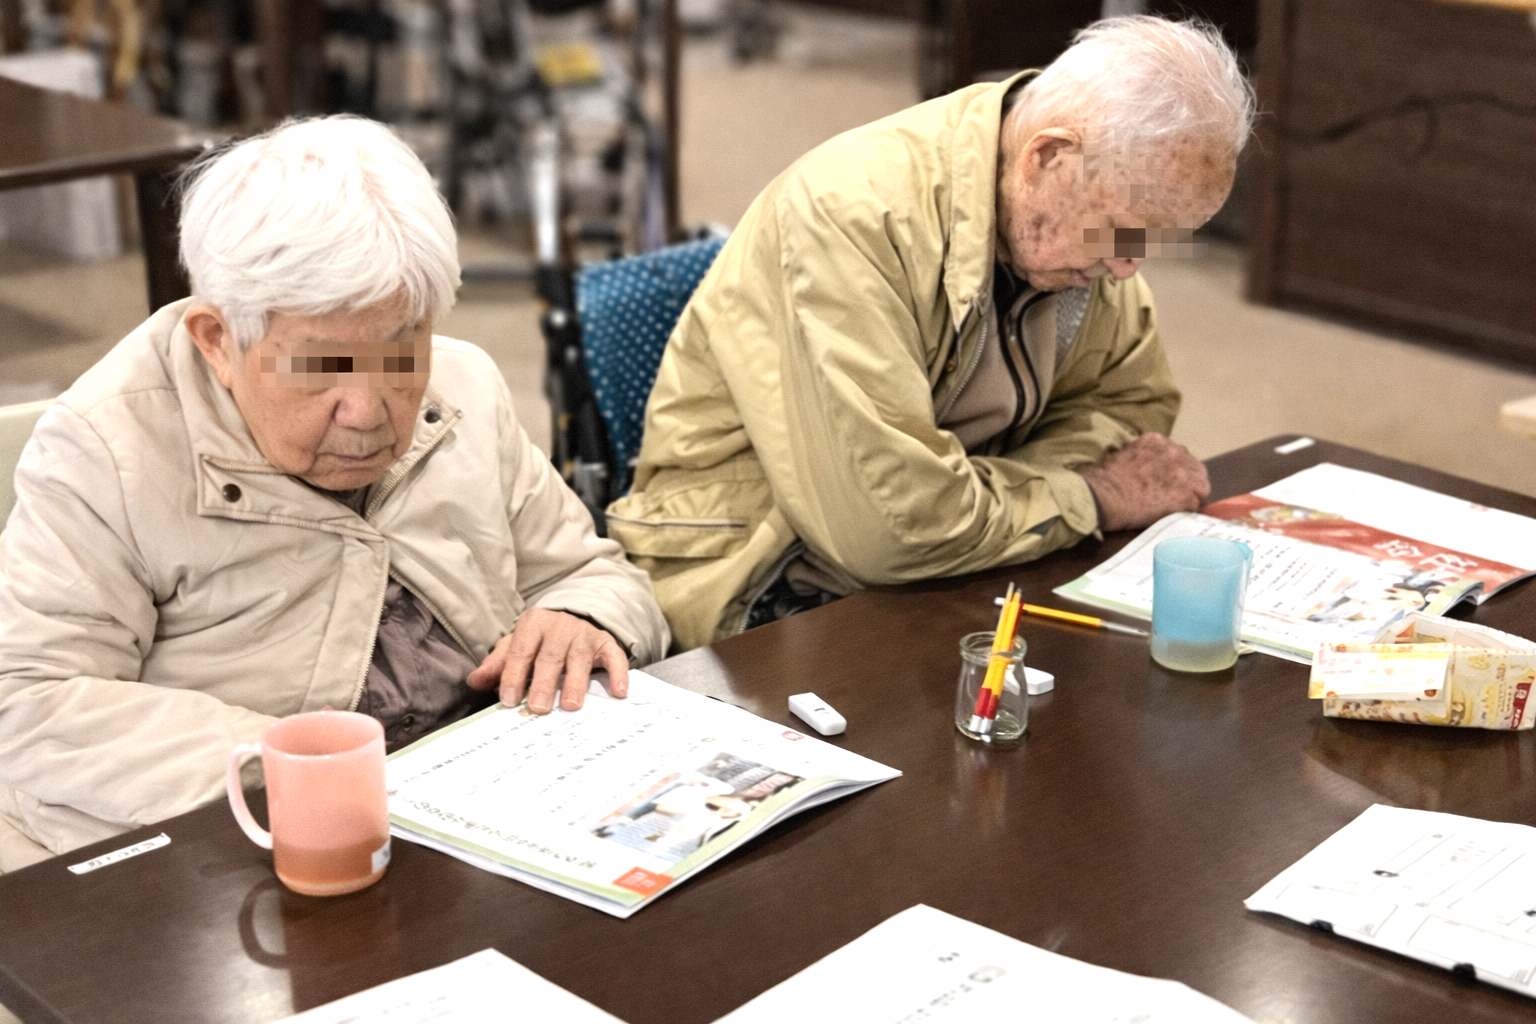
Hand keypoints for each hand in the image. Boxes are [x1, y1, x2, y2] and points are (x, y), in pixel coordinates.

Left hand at [466, 608, 629, 713]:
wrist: (575, 615)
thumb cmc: (540, 639)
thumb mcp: (516, 645)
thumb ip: (497, 664)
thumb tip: (474, 682)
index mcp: (533, 625)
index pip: (521, 650)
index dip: (514, 674)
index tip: (510, 698)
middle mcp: (560, 627)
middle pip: (550, 656)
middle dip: (544, 683)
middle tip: (539, 708)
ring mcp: (584, 634)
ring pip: (579, 658)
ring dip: (575, 682)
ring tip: (570, 705)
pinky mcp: (606, 642)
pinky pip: (614, 657)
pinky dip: (618, 673)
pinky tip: (618, 692)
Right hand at [1079, 433, 1209, 532]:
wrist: (1103, 496)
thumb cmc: (1104, 480)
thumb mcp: (1123, 455)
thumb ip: (1143, 457)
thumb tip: (1148, 468)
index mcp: (1157, 441)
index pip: (1179, 455)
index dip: (1175, 471)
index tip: (1167, 482)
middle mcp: (1174, 452)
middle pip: (1195, 469)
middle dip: (1187, 483)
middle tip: (1171, 497)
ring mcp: (1182, 474)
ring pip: (1200, 488)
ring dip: (1188, 498)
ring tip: (1169, 508)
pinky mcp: (1185, 495)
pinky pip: (1193, 506)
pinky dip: (1183, 512)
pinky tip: (1167, 515)